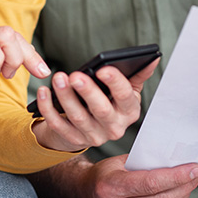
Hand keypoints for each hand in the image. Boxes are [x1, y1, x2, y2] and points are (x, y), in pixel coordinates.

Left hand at [31, 58, 159, 152]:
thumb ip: (137, 74)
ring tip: (58, 78)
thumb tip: (153, 57)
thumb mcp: (126, 90)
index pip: (125, 97)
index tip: (103, 69)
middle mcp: (114, 127)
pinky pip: (59, 125)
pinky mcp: (73, 140)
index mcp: (129, 111)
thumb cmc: (109, 102)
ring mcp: (93, 137)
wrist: (89, 127)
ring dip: (66, 97)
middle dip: (88, 92)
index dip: (115, 83)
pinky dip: (48, 109)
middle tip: (75, 75)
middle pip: (101, 110)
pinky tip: (43, 92)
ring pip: (78, 117)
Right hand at [32, 155, 197, 197]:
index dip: (177, 176)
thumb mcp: (121, 161)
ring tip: (192, 180)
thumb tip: (179, 159)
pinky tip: (182, 194)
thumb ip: (146, 161)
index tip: (195, 167)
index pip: (151, 182)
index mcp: (110, 187)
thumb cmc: (106, 174)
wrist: (87, 193)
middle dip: (186, 184)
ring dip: (185, 195)